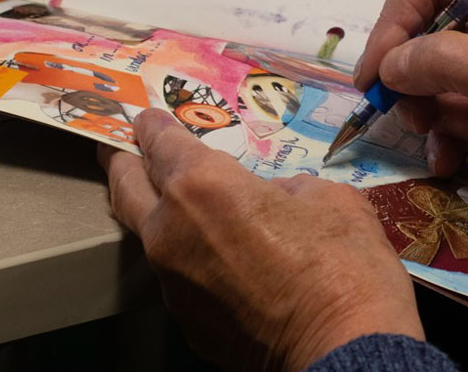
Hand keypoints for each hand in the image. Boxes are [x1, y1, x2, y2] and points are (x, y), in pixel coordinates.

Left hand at [100, 109, 422, 370]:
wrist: (346, 352)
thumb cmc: (344, 269)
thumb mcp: (329, 198)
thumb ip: (287, 186)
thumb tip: (277, 197)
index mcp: (203, 187)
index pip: (160, 142)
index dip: (153, 125)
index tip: (148, 119)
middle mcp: (171, 232)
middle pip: (125, 186)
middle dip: (123, 163)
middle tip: (121, 151)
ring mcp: (173, 284)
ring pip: (151, 238)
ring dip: (161, 220)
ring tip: (181, 212)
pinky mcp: (187, 324)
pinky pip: (181, 282)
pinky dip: (194, 267)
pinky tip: (223, 267)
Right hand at [355, 0, 467, 279]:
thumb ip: (448, 64)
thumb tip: (388, 67)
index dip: (395, 24)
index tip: (375, 75)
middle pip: (428, 30)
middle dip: (412, 77)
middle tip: (403, 116)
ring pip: (436, 76)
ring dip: (429, 114)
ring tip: (438, 145)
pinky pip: (455, 109)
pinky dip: (447, 135)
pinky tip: (452, 160)